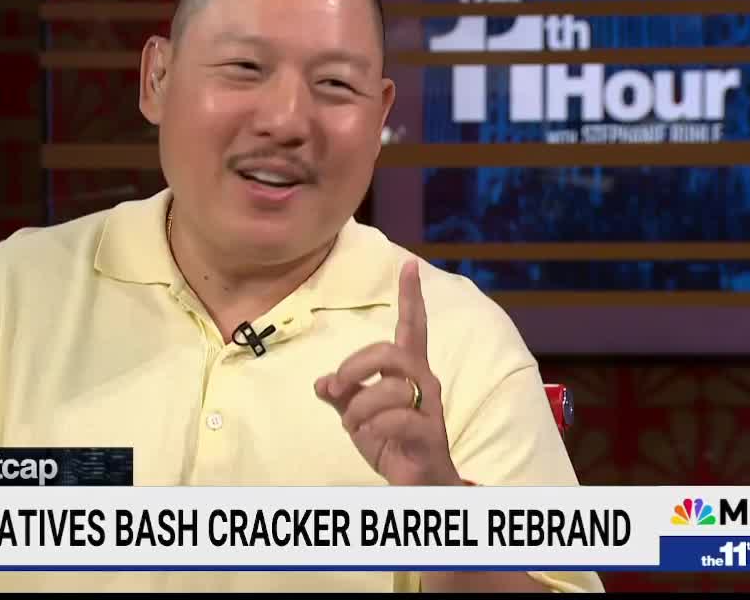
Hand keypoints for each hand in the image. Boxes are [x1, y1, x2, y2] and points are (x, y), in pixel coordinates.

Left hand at [314, 259, 461, 485]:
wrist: (418, 485)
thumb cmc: (392, 443)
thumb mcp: (359, 416)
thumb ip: (342, 395)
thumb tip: (320, 382)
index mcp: (409, 372)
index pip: (412, 327)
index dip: (411, 297)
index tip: (409, 265)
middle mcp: (424, 383)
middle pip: (390, 352)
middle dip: (355, 365)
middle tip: (339, 386)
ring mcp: (429, 408)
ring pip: (390, 388)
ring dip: (359, 407)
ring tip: (354, 425)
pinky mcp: (429, 433)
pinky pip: (398, 417)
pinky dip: (374, 426)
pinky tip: (369, 436)